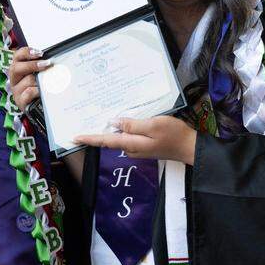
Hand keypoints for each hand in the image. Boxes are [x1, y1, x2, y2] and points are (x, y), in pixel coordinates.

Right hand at [9, 47, 49, 110]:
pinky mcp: (20, 102)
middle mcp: (14, 79)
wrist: (39, 108)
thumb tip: (52, 59)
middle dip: (32, 64)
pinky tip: (43, 92)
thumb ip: (42, 66)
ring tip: (49, 82)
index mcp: (18, 70)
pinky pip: (29, 93)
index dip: (26, 52)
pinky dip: (37, 91)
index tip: (39, 53)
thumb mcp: (38, 76)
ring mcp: (16, 91)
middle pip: (16, 68)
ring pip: (27, 80)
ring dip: (39, 80)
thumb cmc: (38, 89)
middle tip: (46, 64)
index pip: (17, 56)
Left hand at [74, 116, 197, 163]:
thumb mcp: (153, 125)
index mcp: (131, 144)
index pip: (105, 141)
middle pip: (110, 140)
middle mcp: (131, 148)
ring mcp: (138, 148)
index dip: (90, 139)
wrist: (189, 147)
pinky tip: (124, 120)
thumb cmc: (173, 135)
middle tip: (86, 121)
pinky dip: (124, 129)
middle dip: (98, 132)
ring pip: (120, 137)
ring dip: (112, 129)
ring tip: (103, 116)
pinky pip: (129, 136)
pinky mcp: (144, 146)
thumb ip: (132, 125)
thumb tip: (113, 122)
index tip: (75, 137)